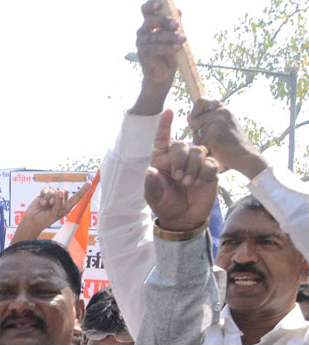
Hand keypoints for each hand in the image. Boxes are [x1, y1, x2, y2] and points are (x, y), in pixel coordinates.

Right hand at [14, 183, 92, 241]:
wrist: (31, 221)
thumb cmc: (44, 220)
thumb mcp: (54, 214)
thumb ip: (58, 203)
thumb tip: (60, 191)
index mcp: (66, 207)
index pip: (77, 197)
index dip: (83, 190)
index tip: (89, 183)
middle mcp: (61, 201)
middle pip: (64, 191)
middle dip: (57, 196)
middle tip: (51, 204)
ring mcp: (53, 197)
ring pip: (54, 190)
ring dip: (48, 197)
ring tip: (45, 205)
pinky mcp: (45, 194)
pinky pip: (47, 189)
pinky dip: (43, 195)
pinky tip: (41, 201)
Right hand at [131, 0, 184, 114]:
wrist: (164, 74)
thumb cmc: (170, 52)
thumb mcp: (175, 34)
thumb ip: (175, 22)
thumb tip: (177, 10)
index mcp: (150, 23)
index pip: (146, 9)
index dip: (151, 4)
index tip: (161, 4)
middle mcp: (143, 31)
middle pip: (150, 20)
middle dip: (164, 21)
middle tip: (177, 24)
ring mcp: (141, 43)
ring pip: (155, 36)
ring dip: (171, 37)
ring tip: (183, 39)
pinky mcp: (142, 54)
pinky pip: (155, 48)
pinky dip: (168, 48)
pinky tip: (177, 48)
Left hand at [145, 110, 219, 231]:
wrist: (183, 217)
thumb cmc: (165, 204)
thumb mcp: (153, 196)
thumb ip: (151, 183)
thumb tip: (150, 170)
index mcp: (162, 160)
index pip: (162, 139)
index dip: (165, 125)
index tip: (168, 111)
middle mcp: (179, 158)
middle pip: (183, 144)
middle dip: (180, 160)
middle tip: (178, 178)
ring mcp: (195, 163)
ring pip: (199, 151)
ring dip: (193, 168)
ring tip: (188, 183)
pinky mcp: (209, 169)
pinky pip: (210, 162)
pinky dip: (205, 173)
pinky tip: (200, 183)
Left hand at [187, 98, 267, 179]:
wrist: (244, 156)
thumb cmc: (230, 144)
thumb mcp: (220, 126)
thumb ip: (205, 119)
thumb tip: (188, 117)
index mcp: (223, 108)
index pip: (200, 102)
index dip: (195, 112)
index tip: (198, 121)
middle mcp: (222, 111)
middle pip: (193, 120)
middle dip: (197, 131)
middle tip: (212, 138)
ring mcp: (218, 121)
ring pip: (195, 131)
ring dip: (200, 141)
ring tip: (215, 144)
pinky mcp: (214, 133)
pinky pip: (198, 141)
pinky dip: (204, 148)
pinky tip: (216, 149)